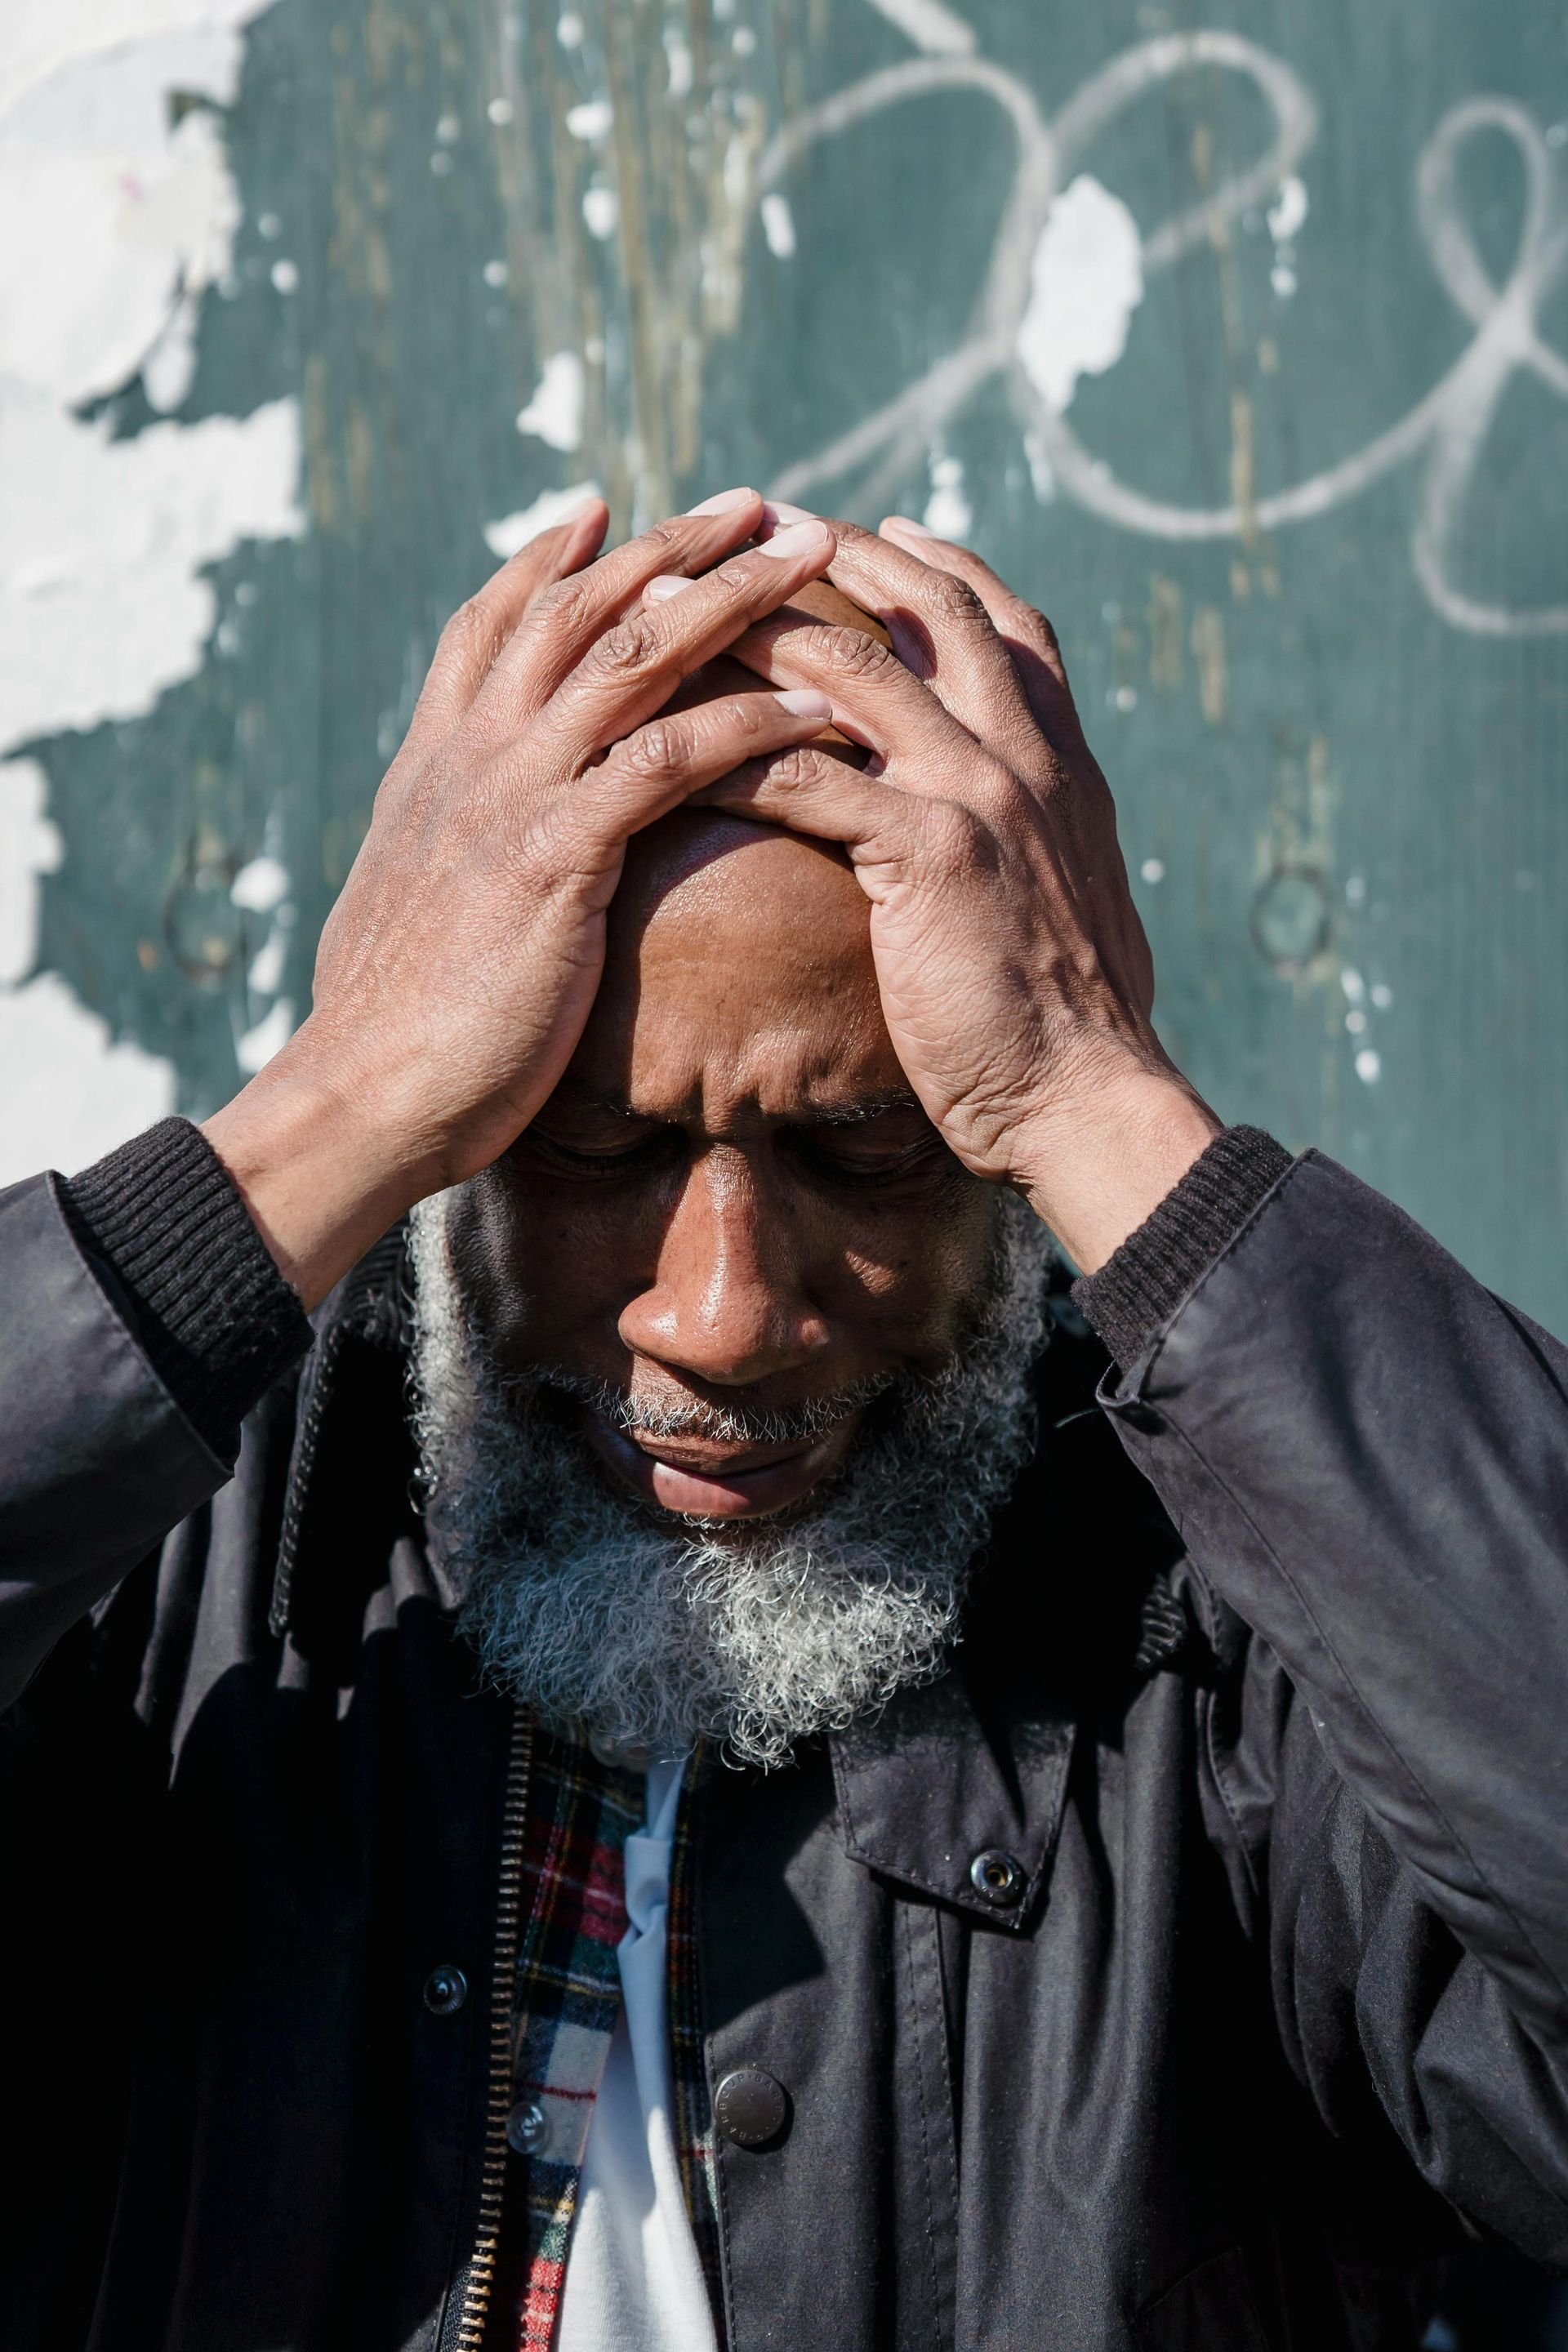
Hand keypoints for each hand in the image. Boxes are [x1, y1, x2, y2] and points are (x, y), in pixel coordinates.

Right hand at [204, 492, 836, 1305]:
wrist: (364, 1092)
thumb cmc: (394, 1027)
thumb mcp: (406, 906)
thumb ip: (437, 849)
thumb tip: (440, 850)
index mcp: (432, 763)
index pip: (490, 626)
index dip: (548, 562)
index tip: (605, 509)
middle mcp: (470, 755)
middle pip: (580, 610)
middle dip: (673, 546)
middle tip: (756, 501)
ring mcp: (511, 795)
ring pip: (633, 656)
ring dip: (733, 597)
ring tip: (812, 557)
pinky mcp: (557, 855)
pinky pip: (669, 761)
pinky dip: (749, 724)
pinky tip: (819, 711)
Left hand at [701, 511, 1220, 1271]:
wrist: (1086, 1097)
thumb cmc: (1065, 1025)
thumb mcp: (1065, 898)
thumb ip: (1035, 836)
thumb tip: (1016, 828)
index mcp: (1061, 761)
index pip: (1002, 623)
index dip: (935, 564)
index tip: (870, 527)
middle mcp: (1028, 757)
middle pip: (925, 613)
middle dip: (833, 558)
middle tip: (746, 532)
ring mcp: (984, 797)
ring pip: (854, 673)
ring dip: (757, 633)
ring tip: (676, 612)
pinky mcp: (933, 855)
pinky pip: (809, 779)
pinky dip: (735, 757)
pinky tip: (668, 754)